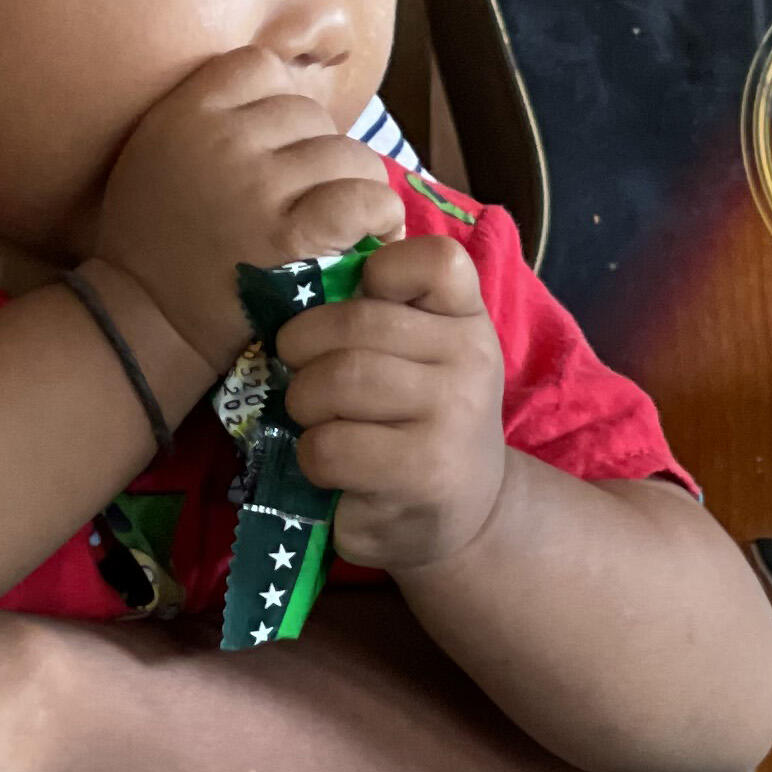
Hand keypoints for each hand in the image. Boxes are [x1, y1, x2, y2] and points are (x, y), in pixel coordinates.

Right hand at [91, 51, 406, 368]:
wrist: (145, 322)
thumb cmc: (154, 243)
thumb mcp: (156, 152)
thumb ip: (206, 116)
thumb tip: (280, 92)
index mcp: (186, 113)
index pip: (262, 67)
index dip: (279, 104)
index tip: (275, 148)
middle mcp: (222, 140)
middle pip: (311, 114)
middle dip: (318, 154)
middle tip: (310, 197)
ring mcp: (258, 187)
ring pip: (348, 155)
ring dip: (356, 188)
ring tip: (346, 221)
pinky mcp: (291, 237)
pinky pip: (364, 199)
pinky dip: (377, 215)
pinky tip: (369, 234)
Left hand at [278, 232, 510, 569]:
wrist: (462, 510)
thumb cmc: (419, 417)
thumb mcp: (419, 353)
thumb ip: (380, 311)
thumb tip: (300, 285)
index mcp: (466, 320)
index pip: (437, 261)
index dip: (380, 271)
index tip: (362, 300)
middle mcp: (471, 362)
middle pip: (354, 323)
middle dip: (302, 349)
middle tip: (302, 375)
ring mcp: (452, 420)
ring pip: (337, 381)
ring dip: (303, 405)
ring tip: (314, 421)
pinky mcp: (423, 476)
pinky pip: (330, 447)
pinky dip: (311, 457)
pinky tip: (332, 468)